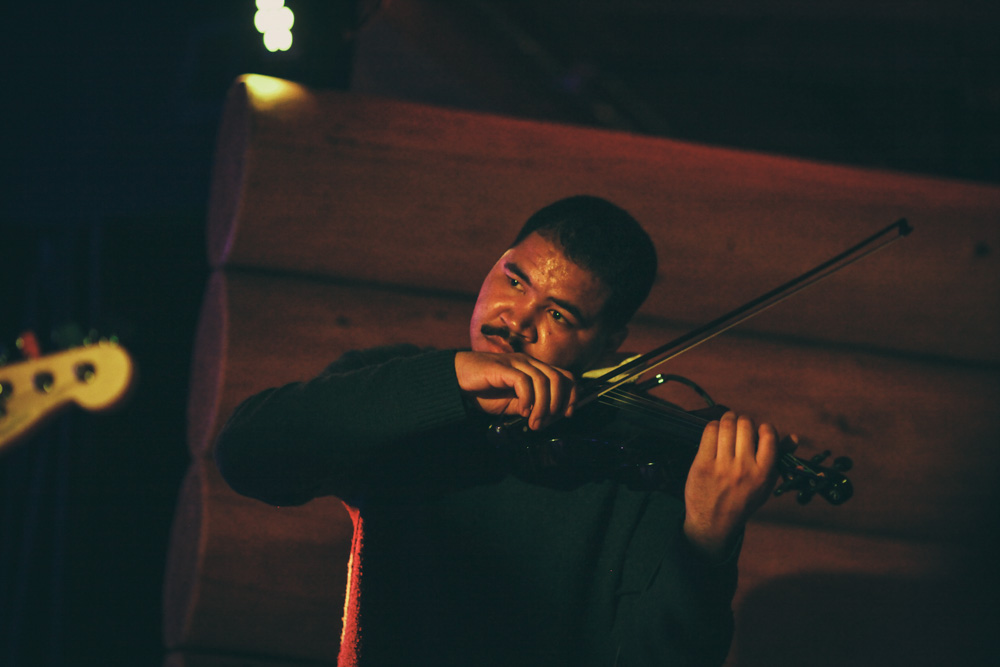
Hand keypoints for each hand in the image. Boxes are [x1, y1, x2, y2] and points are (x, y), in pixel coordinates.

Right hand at [454, 351, 576, 429]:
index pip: (565, 376)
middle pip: (558, 378)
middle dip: (557, 404)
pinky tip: (522, 411)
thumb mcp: (512, 403)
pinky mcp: (503, 367)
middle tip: (545, 422)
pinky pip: (524, 382)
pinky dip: (527, 399)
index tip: (567, 414)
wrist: (456, 380)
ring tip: (533, 421)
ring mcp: (516, 363)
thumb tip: (549, 417)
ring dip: (542, 406)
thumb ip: (530, 406)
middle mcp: (529, 363)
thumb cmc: (484, 390)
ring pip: (543, 380)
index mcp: (534, 369)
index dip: (572, 395)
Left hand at [683, 411, 782, 560]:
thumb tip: (793, 437)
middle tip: (739, 424)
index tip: (758, 431)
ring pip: (727, 425)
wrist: (714, 523)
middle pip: (745, 425)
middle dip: (743, 420)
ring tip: (728, 422)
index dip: (763, 427)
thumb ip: (779, 459)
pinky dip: (713, 426)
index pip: (769, 435)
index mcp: (763, 473)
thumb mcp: (765, 484)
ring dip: (728, 419)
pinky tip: (715, 432)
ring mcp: (722, 466)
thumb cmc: (743, 500)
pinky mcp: (703, 464)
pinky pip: (709, 432)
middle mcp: (744, 469)